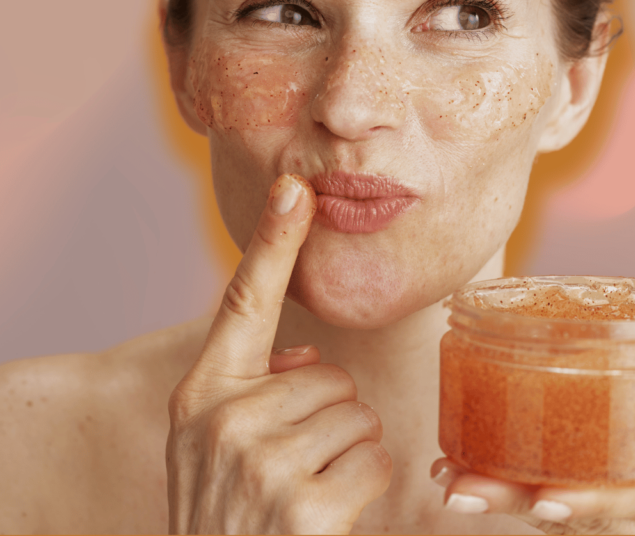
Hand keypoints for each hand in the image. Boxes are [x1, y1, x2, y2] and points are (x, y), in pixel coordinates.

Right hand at [166, 174, 391, 534]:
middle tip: (293, 463)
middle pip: (331, 374)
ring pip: (358, 415)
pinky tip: (324, 515)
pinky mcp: (303, 506)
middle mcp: (224, 419)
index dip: (273, 242)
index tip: (295, 188)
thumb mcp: (215, 443)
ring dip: (346, 453)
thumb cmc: (229, 511)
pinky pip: (373, 458)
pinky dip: (363, 486)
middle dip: (328, 417)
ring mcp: (260, 463)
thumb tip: (308, 358)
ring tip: (304, 488)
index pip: (243, 300)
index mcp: (203, 392)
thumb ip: (254, 388)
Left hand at [432, 336, 634, 533]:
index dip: (596, 503)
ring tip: (449, 472)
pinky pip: (572, 491)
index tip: (545, 501)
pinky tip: (482, 463)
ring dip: (508, 490)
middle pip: (583, 510)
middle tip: (455, 488)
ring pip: (567, 504)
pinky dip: (525, 481)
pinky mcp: (626, 494)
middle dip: (517, 501)